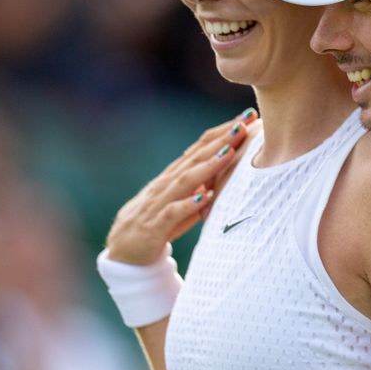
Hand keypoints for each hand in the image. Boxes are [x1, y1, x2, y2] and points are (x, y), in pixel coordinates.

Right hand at [105, 111, 259, 264]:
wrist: (123, 253)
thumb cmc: (159, 224)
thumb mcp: (184, 201)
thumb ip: (203, 187)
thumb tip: (230, 173)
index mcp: (175, 176)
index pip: (200, 148)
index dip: (222, 132)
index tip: (247, 117)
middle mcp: (167, 184)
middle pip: (196, 157)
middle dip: (220, 139)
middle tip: (244, 123)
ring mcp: (159, 203)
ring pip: (186, 180)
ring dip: (208, 166)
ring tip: (229, 152)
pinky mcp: (154, 226)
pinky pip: (173, 213)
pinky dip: (189, 204)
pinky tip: (205, 196)